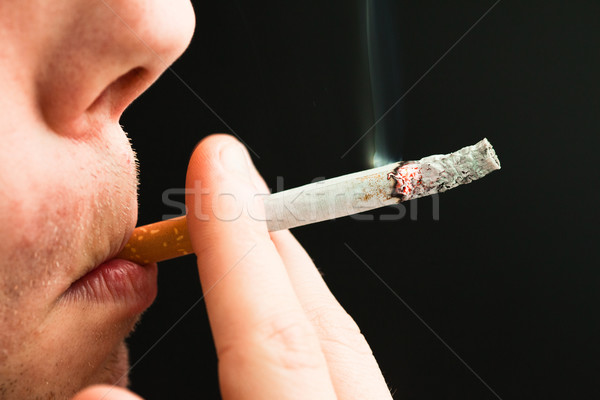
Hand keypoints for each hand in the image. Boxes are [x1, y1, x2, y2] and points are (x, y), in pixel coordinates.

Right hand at [73, 134, 391, 398]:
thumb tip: (99, 393)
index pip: (273, 336)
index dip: (237, 246)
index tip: (216, 163)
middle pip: (325, 326)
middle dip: (272, 247)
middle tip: (230, 184)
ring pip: (348, 347)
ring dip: (296, 287)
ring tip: (256, 241)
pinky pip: (350, 376)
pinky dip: (314, 338)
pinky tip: (288, 329)